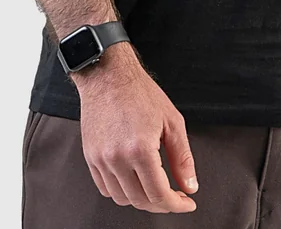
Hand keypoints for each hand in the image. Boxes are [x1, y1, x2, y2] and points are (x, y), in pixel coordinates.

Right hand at [75, 45, 199, 213]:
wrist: (108, 75)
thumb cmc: (140, 92)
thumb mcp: (172, 121)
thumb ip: (182, 158)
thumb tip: (190, 186)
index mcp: (141, 149)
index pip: (160, 195)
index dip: (177, 204)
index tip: (186, 203)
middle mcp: (118, 158)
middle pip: (141, 201)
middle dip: (162, 204)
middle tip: (175, 196)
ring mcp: (101, 159)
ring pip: (123, 199)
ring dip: (142, 199)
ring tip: (155, 187)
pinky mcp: (90, 157)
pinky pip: (106, 188)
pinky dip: (122, 192)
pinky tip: (134, 181)